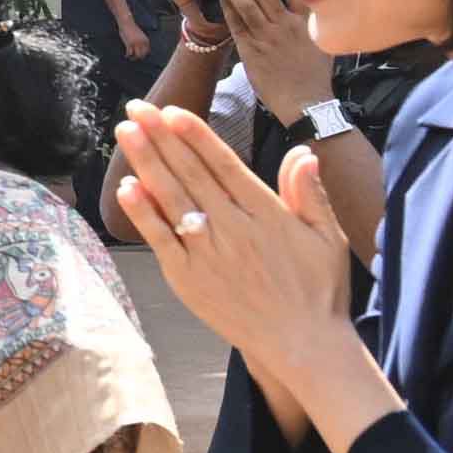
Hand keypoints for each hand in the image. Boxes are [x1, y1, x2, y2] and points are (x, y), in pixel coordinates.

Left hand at [110, 106, 365, 392]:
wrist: (303, 345)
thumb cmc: (319, 290)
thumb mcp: (327, 238)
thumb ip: (309, 194)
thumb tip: (303, 152)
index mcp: (266, 213)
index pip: (223, 164)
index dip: (196, 136)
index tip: (172, 111)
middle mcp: (232, 228)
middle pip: (189, 174)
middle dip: (161, 137)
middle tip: (136, 106)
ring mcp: (206, 253)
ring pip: (170, 198)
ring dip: (146, 163)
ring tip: (126, 131)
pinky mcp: (188, 278)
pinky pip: (160, 239)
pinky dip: (143, 213)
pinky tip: (126, 187)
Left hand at [212, 0, 333, 120]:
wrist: (305, 102)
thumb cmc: (315, 75)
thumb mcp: (322, 41)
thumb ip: (311, 20)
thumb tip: (303, 3)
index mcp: (308, 20)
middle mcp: (287, 24)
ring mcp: (267, 36)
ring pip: (245, 3)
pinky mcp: (251, 50)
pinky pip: (236, 23)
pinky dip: (227, 7)